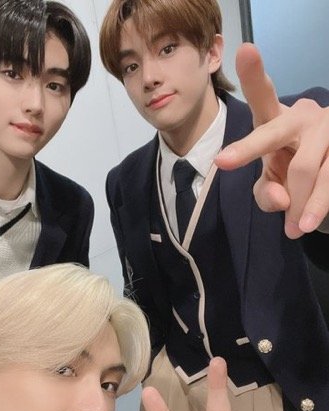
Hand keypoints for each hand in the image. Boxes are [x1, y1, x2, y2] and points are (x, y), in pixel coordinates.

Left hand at [215, 43, 328, 238]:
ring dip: (299, 205)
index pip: (264, 97)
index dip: (255, 75)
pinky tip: (309, 221)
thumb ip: (265, 193)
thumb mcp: (273, 184)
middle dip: (248, 148)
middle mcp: (304, 118)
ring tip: (293, 230)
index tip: (246, 49)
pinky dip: (318, 207)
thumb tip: (280, 201)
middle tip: (223, 161)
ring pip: (307, 168)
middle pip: (275, 132)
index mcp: (277, 121)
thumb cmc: (293, 174)